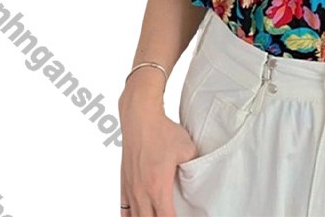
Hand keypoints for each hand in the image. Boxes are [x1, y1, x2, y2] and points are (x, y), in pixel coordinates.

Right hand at [118, 85, 199, 216]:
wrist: (140, 117)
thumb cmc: (162, 131)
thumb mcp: (187, 148)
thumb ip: (194, 166)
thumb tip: (201, 173)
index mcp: (158, 187)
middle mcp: (142, 192)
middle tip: (170, 216)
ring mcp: (131, 188)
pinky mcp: (125, 182)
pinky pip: (124, 209)